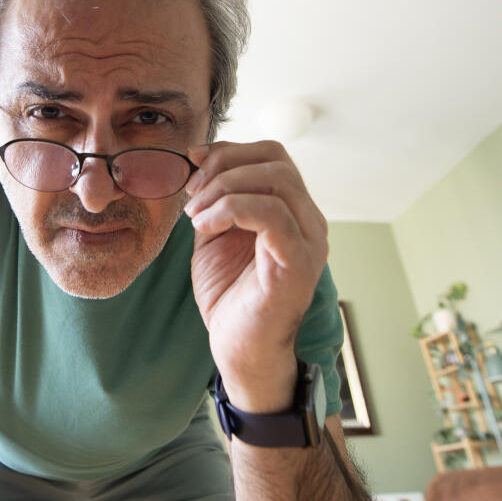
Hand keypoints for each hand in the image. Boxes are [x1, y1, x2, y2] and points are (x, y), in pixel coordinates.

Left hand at [183, 141, 327, 411]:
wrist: (239, 350)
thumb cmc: (230, 297)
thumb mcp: (215, 234)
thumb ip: (214, 198)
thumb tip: (198, 159)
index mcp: (293, 212)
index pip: (273, 156)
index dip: (231, 150)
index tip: (192, 162)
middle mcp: (309, 222)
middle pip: (276, 161)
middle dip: (225, 167)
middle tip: (192, 195)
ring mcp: (308, 242)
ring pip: (276, 181)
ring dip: (224, 189)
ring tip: (195, 215)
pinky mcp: (297, 263)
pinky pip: (271, 214)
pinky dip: (231, 210)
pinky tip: (206, 227)